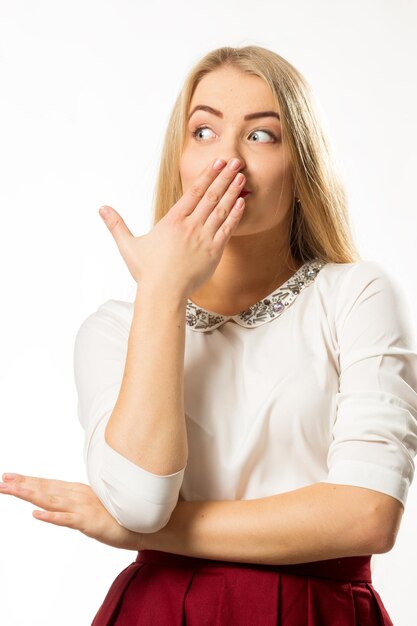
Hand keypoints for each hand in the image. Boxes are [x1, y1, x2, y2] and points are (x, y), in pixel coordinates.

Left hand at [0, 473, 143, 550]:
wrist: (144, 524)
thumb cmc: (119, 515)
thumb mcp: (94, 505)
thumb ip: (77, 501)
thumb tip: (59, 501)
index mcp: (78, 491)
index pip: (48, 484)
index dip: (28, 480)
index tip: (8, 477)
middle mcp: (78, 496)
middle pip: (45, 489)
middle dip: (22, 484)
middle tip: (1, 481)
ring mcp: (83, 508)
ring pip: (52, 500)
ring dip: (31, 495)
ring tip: (11, 490)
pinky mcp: (89, 523)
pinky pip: (67, 520)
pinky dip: (51, 516)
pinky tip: (36, 514)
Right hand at [98, 157, 245, 294]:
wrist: (163, 293)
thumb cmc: (147, 272)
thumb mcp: (128, 245)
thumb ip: (116, 225)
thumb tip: (102, 208)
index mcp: (172, 221)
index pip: (193, 192)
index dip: (207, 175)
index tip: (217, 163)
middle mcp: (190, 226)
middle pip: (211, 196)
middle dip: (224, 177)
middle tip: (235, 162)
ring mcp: (204, 238)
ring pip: (221, 210)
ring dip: (232, 192)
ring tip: (242, 178)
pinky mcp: (213, 252)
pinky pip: (227, 229)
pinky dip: (235, 215)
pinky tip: (241, 203)